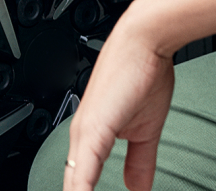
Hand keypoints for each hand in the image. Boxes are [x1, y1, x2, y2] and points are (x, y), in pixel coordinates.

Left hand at [65, 5, 175, 190]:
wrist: (146, 40)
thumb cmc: (143, 73)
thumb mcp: (145, 129)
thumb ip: (140, 161)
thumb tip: (138, 188)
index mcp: (89, 137)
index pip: (79, 184)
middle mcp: (80, 137)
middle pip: (70, 187)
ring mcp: (83, 134)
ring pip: (72, 185)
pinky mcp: (93, 130)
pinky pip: (82, 174)